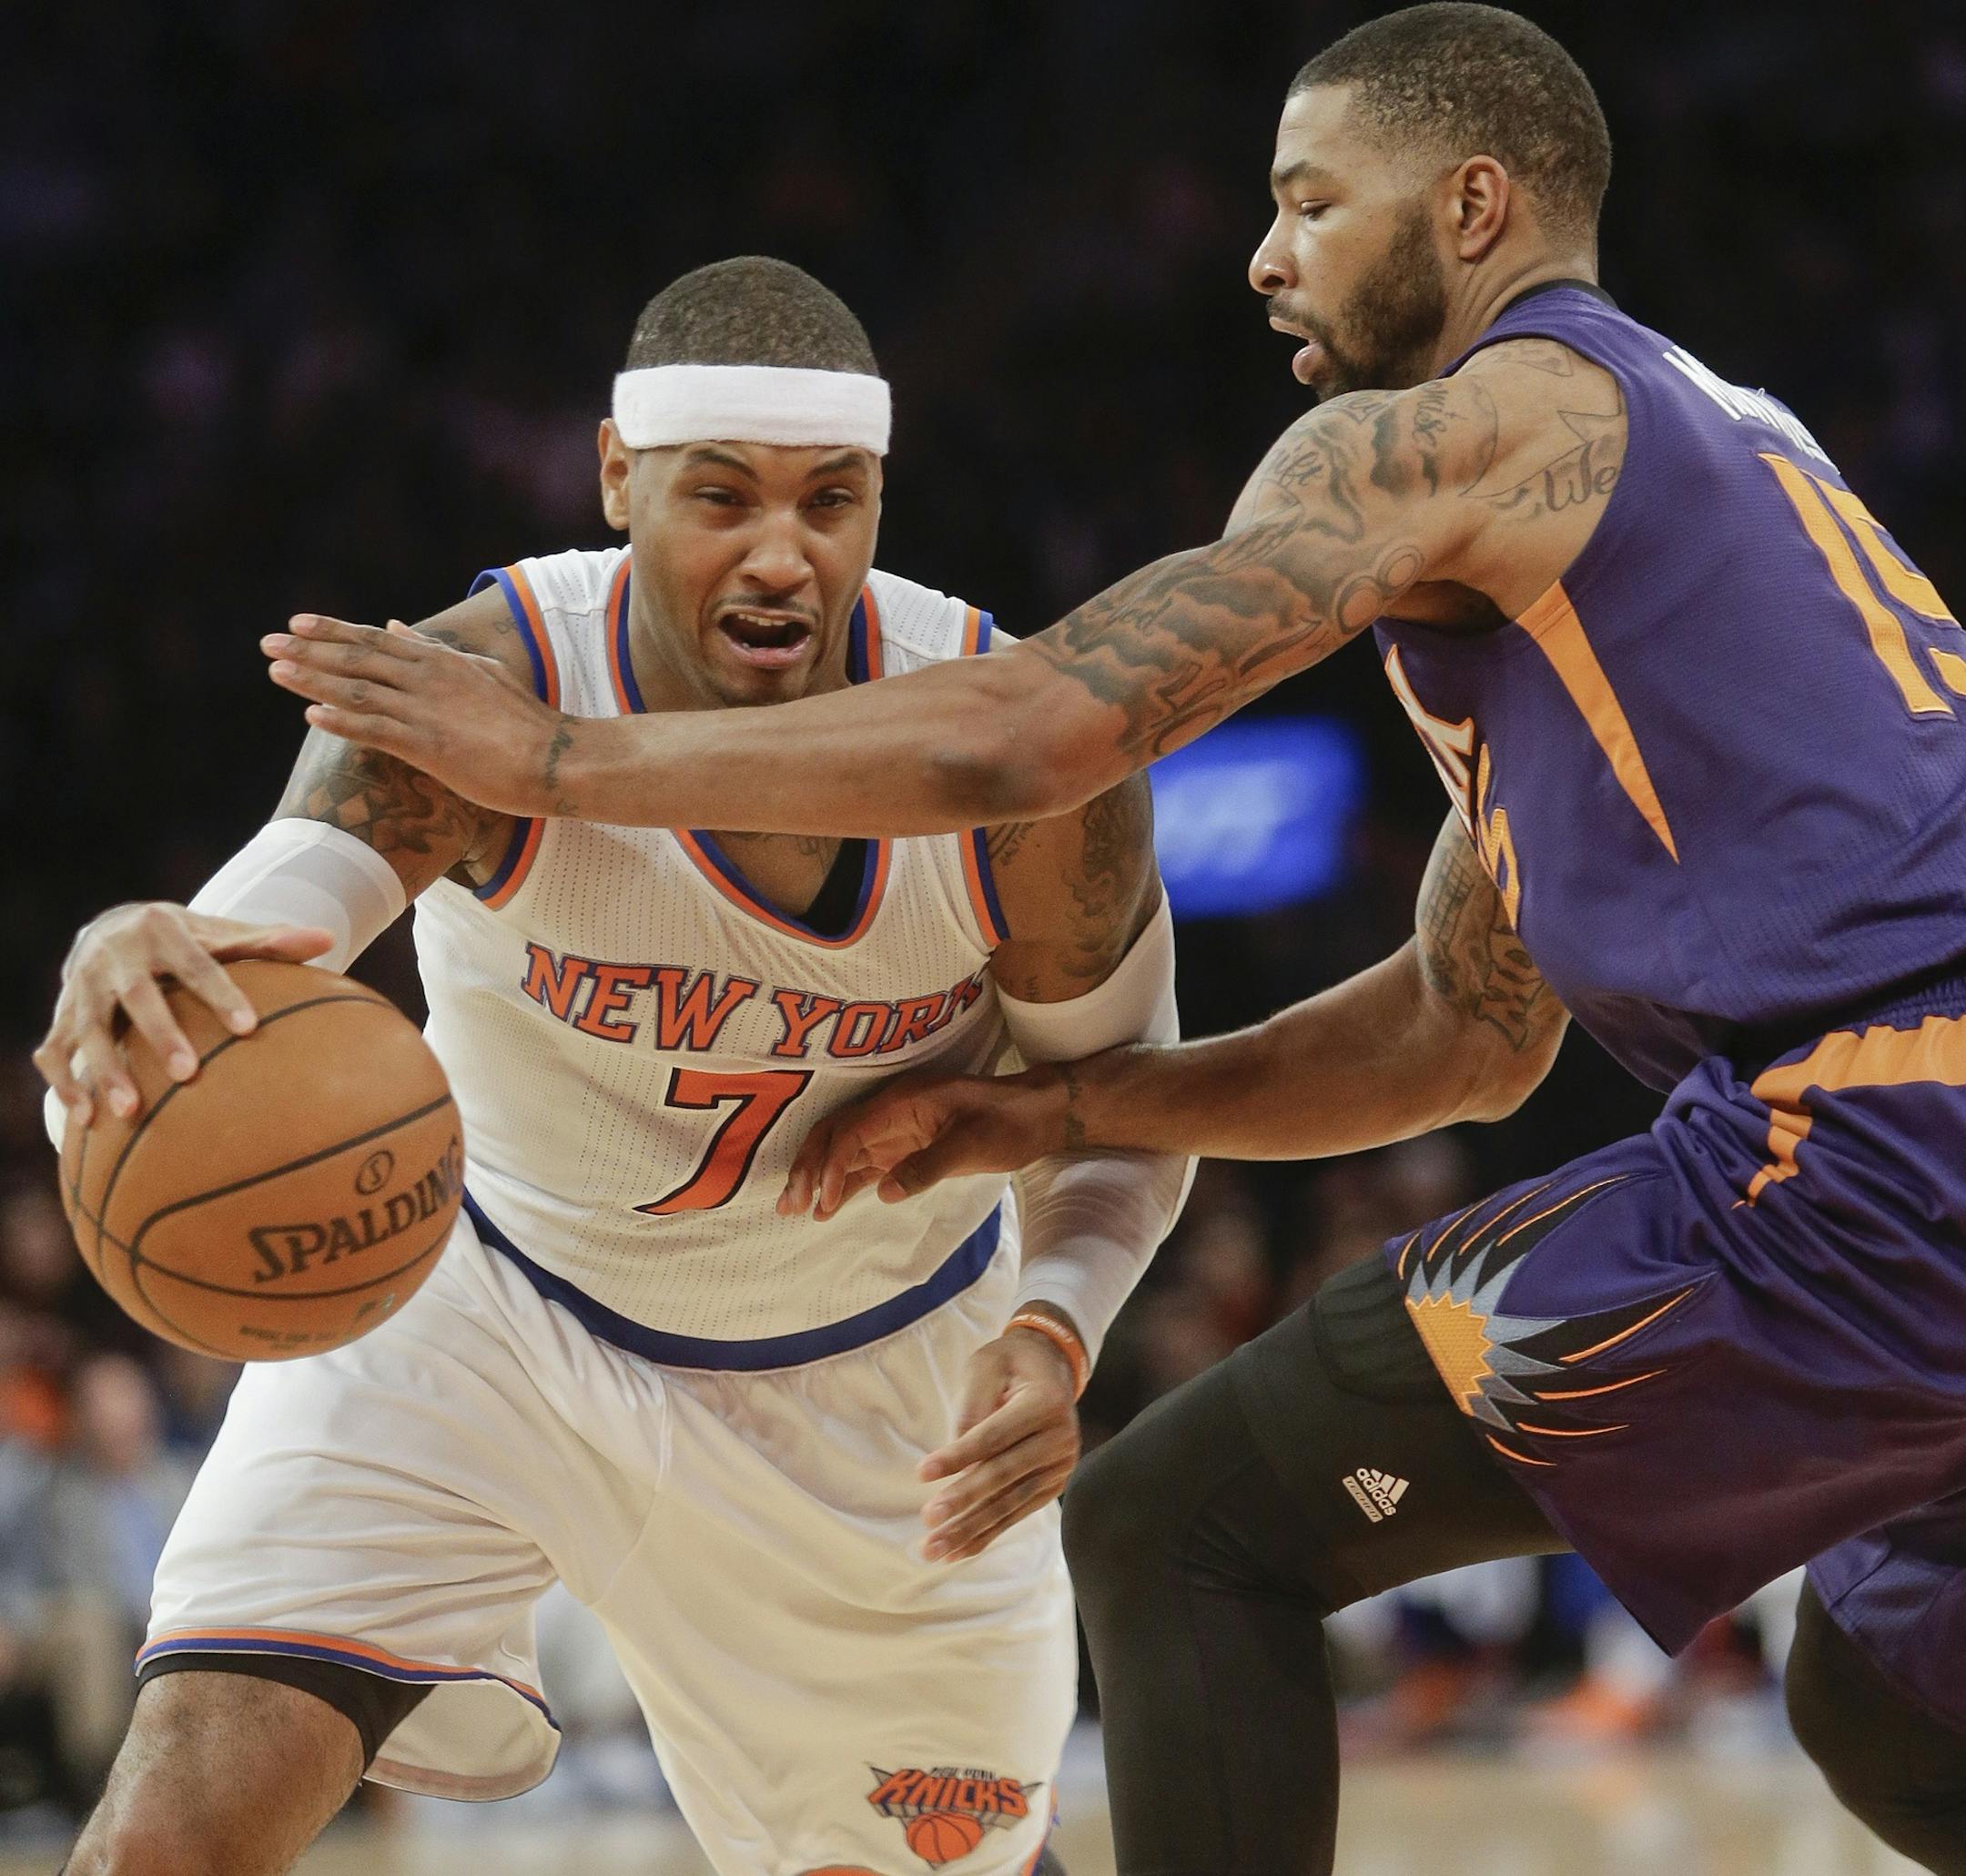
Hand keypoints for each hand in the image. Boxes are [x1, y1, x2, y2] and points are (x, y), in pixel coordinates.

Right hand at [33, 904, 331, 1125]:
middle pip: (136, 996)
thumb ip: (270, 941)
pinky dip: (65, 1083)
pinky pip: (54, 1050)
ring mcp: (81, 985)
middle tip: (189, 1074)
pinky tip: (86, 1120)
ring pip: (86, 1028)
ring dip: (104, 1069)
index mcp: (161, 929)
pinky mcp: (60, 1013)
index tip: (248, 1028)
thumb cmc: (184, 940)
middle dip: (159, 1034)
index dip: (221, 995)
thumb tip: (329, 940)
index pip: (197, 964)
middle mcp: (114, 954)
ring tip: (130, 1110)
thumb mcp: (221, 933)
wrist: (113, 926)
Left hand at [263, 617, 571, 818]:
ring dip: (313, 680)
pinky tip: (311, 716)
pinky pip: (377, 730)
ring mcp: (427, 711)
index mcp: (441, 661)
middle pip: (358, 658)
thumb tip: (403, 628)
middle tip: (269, 642)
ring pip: (359, 689)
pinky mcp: (430, 745)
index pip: (377, 639)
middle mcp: (428, 679)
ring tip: (276, 671)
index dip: (334, 630)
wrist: (556, 757)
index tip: (298, 623)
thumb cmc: (526, 722)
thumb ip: (440, 652)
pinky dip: (342, 722)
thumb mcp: (484, 673)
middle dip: (310, 649)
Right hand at [778, 1066, 1069, 1221]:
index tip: (824, 1200)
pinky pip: (862, 1163)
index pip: (851, 1131)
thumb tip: (884, 1192)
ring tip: (792, 1210)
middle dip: (808, 1168)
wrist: (1036, 1113)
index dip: (831, 1165)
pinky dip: (842, 1184)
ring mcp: (894, 1129)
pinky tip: (826, 1208)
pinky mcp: (903, 1147)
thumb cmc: (1008, 1122)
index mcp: (903, 1102)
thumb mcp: (974, 1144)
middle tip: (789, 1205)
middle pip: (834, 1135)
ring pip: (842, 1150)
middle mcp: (890, 1112)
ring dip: (816, 1177)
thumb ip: (928, 1166)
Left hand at [919, 1324, 1081, 1561]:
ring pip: (1010, 1503)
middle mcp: (1061, 1439)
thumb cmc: (1010, 1364)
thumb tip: (955, 1455)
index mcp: (1046, 1403)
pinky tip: (958, 1550)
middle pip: (1004, 1475)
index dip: (958, 1456)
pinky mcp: (1052, 1486)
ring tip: (934, 1547)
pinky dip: (987, 1533)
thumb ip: (972, 1406)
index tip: (921, 1473)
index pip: (995, 1436)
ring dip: (970, 1528)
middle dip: (964, 1500)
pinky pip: (1017, 1513)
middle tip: (928, 1519)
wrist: (1051, 1370)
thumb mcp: (987, 1366)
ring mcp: (1060, 1466)